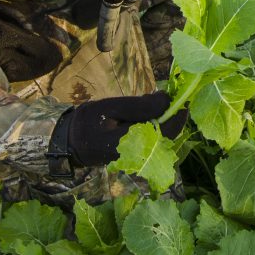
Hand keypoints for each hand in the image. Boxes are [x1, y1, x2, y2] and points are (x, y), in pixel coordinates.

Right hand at [51, 92, 186, 166]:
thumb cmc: (88, 122)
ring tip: (154, 101)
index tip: (183, 96)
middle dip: (171, 114)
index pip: (166, 130)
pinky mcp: (136, 157)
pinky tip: (146, 113)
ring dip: (163, 119)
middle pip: (167, 134)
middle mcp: (139, 156)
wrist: (70, 142)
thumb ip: (140, 106)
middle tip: (166, 95)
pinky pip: (153, 140)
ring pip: (161, 137)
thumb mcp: (111, 108)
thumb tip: (167, 100)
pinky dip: (155, 125)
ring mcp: (139, 159)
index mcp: (132, 144)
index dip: (178, 114)